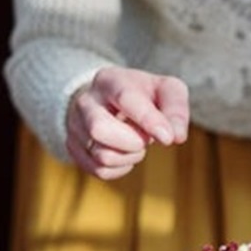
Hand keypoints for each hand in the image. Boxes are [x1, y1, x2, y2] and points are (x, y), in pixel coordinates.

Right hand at [65, 66, 189, 179]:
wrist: (111, 100)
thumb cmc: (145, 94)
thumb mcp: (167, 90)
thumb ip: (175, 109)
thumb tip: (176, 137)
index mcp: (110, 80)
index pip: (126, 98)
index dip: (148, 120)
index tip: (168, 138)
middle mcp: (86, 101)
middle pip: (100, 129)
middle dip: (133, 142)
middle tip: (147, 138)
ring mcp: (75, 125)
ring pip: (101, 155)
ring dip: (131, 156)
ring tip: (137, 142)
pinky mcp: (73, 147)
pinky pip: (99, 170)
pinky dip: (121, 168)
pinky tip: (126, 153)